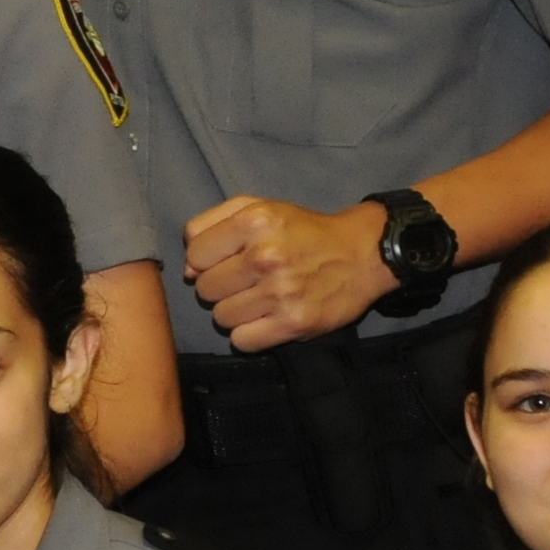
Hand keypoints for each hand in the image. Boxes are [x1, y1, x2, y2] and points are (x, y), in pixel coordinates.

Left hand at [183, 196, 391, 351]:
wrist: (362, 254)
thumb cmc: (303, 231)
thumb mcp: (259, 207)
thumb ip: (211, 224)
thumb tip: (187, 268)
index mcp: (254, 222)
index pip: (195, 254)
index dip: (205, 259)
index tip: (226, 260)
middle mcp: (265, 256)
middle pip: (204, 288)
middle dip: (219, 286)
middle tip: (245, 280)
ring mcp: (281, 293)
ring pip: (220, 317)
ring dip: (234, 311)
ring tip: (258, 298)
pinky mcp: (294, 323)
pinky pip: (242, 341)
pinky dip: (249, 334)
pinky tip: (265, 318)